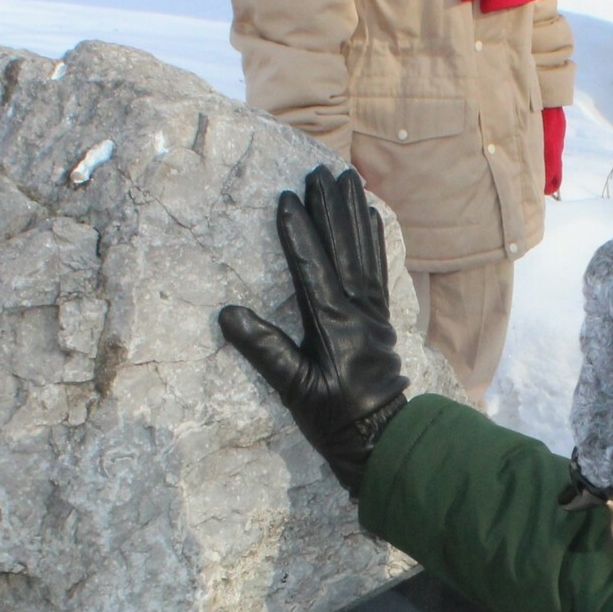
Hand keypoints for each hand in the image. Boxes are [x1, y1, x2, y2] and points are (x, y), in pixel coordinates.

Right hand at [220, 167, 409, 496]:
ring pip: (364, 252)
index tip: (287, 196)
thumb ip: (265, 351)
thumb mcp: (295, 392)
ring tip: (348, 177)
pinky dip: (375, 239)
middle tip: (322, 169)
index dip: (298, 233)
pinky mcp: (382, 318)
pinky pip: (379, 268)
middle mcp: (358, 312)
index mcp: (334, 326)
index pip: (312, 270)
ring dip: (354, 213)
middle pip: (344, 249)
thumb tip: (228, 314)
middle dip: (331, 208)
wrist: (384, 441)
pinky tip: (372, 215)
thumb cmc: (336, 421)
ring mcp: (374, 313)